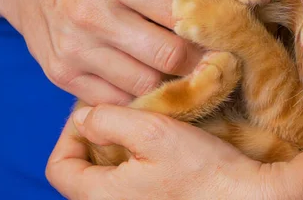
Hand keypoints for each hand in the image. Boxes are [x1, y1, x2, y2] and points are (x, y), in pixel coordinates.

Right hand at [6, 0, 201, 104]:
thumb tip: (215, 24)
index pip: (180, 18)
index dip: (208, 35)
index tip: (220, 43)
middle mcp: (92, 14)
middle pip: (167, 57)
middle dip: (194, 64)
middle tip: (204, 63)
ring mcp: (74, 49)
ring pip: (145, 85)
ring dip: (166, 82)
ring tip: (172, 72)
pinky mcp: (61, 75)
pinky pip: (116, 100)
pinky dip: (136, 94)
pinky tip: (140, 78)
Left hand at [45, 105, 291, 199]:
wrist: (243, 195)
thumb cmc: (201, 169)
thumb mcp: (151, 132)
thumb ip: (107, 121)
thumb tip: (82, 117)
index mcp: (101, 196)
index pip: (59, 166)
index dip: (68, 134)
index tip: (93, 111)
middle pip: (82, 170)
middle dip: (95, 136)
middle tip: (119, 111)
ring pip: (107, 173)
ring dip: (116, 145)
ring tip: (140, 123)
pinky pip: (129, 179)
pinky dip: (134, 157)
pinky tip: (157, 141)